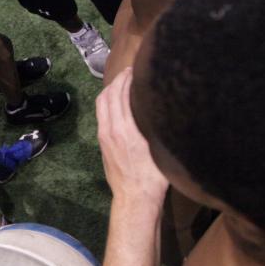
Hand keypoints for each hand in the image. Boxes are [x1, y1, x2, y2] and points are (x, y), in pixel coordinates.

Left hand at [96, 68, 168, 205]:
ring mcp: (104, 135)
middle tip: (131, 71)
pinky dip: (107, 101)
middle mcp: (110, 129)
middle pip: (108, 94)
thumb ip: (156, 125)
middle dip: (118, 79)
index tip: (138, 68)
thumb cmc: (153, 176)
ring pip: (101, 103)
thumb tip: (162, 104)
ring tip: (123, 81)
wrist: (134, 197)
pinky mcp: (102, 142)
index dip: (127, 77)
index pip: (121, 93)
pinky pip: (101, 114)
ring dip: (110, 89)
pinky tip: (118, 101)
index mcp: (125, 129)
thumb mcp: (159, 148)